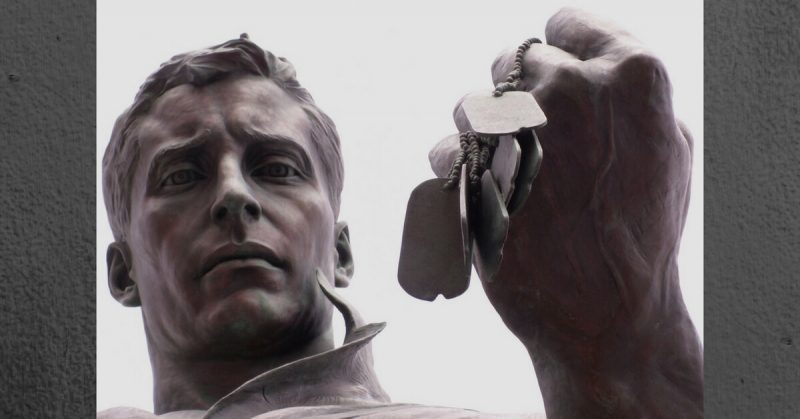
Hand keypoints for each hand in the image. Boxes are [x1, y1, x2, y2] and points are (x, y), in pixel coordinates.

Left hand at [434, 8, 701, 417]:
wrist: (608, 313)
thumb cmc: (642, 234)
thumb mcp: (665, 148)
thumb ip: (624, 95)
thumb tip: (582, 66)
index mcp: (630, 73)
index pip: (566, 24)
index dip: (558, 52)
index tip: (552, 81)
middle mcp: (567, 88)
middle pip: (516, 60)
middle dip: (520, 96)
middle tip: (536, 143)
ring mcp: (514, 128)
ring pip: (475, 103)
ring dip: (484, 134)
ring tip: (514, 180)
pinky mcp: (470, 170)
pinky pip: (448, 149)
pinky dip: (457, 170)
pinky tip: (484, 198)